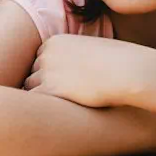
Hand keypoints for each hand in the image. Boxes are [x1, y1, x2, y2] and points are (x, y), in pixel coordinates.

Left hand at [23, 35, 146, 108]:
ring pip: (30, 86)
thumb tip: (76, 73)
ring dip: (40, 96)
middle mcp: (46, 54)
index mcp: (55, 42)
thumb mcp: (92, 52)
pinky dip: (37, 107)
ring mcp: (46, 71)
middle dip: (41, 85)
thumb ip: (77, 58)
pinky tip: (50, 114)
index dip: (47, 74)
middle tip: (56, 98)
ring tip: (51, 107)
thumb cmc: (117, 63)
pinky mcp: (50, 88)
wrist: (125, 70)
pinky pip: (32, 100)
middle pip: (32, 73)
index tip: (59, 84)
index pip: (39, 60)